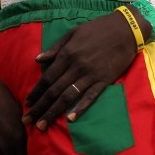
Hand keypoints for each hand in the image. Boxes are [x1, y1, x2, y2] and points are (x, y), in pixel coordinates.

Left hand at [23, 8, 151, 130]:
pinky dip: (80, 108)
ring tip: (42, 125)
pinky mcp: (104, 79)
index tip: (27, 104)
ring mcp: (91, 74)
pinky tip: (70, 119)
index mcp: (68, 54)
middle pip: (54, 91)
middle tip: (27, 122)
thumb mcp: (74, 32)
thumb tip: (38, 59)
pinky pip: (90, 96)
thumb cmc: (99, 28)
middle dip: (39, 108)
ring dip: (53, 112)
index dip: (35, 92)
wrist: (127, 28)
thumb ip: (56, 47)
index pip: (47, 78)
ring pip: (68, 97)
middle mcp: (76, 66)